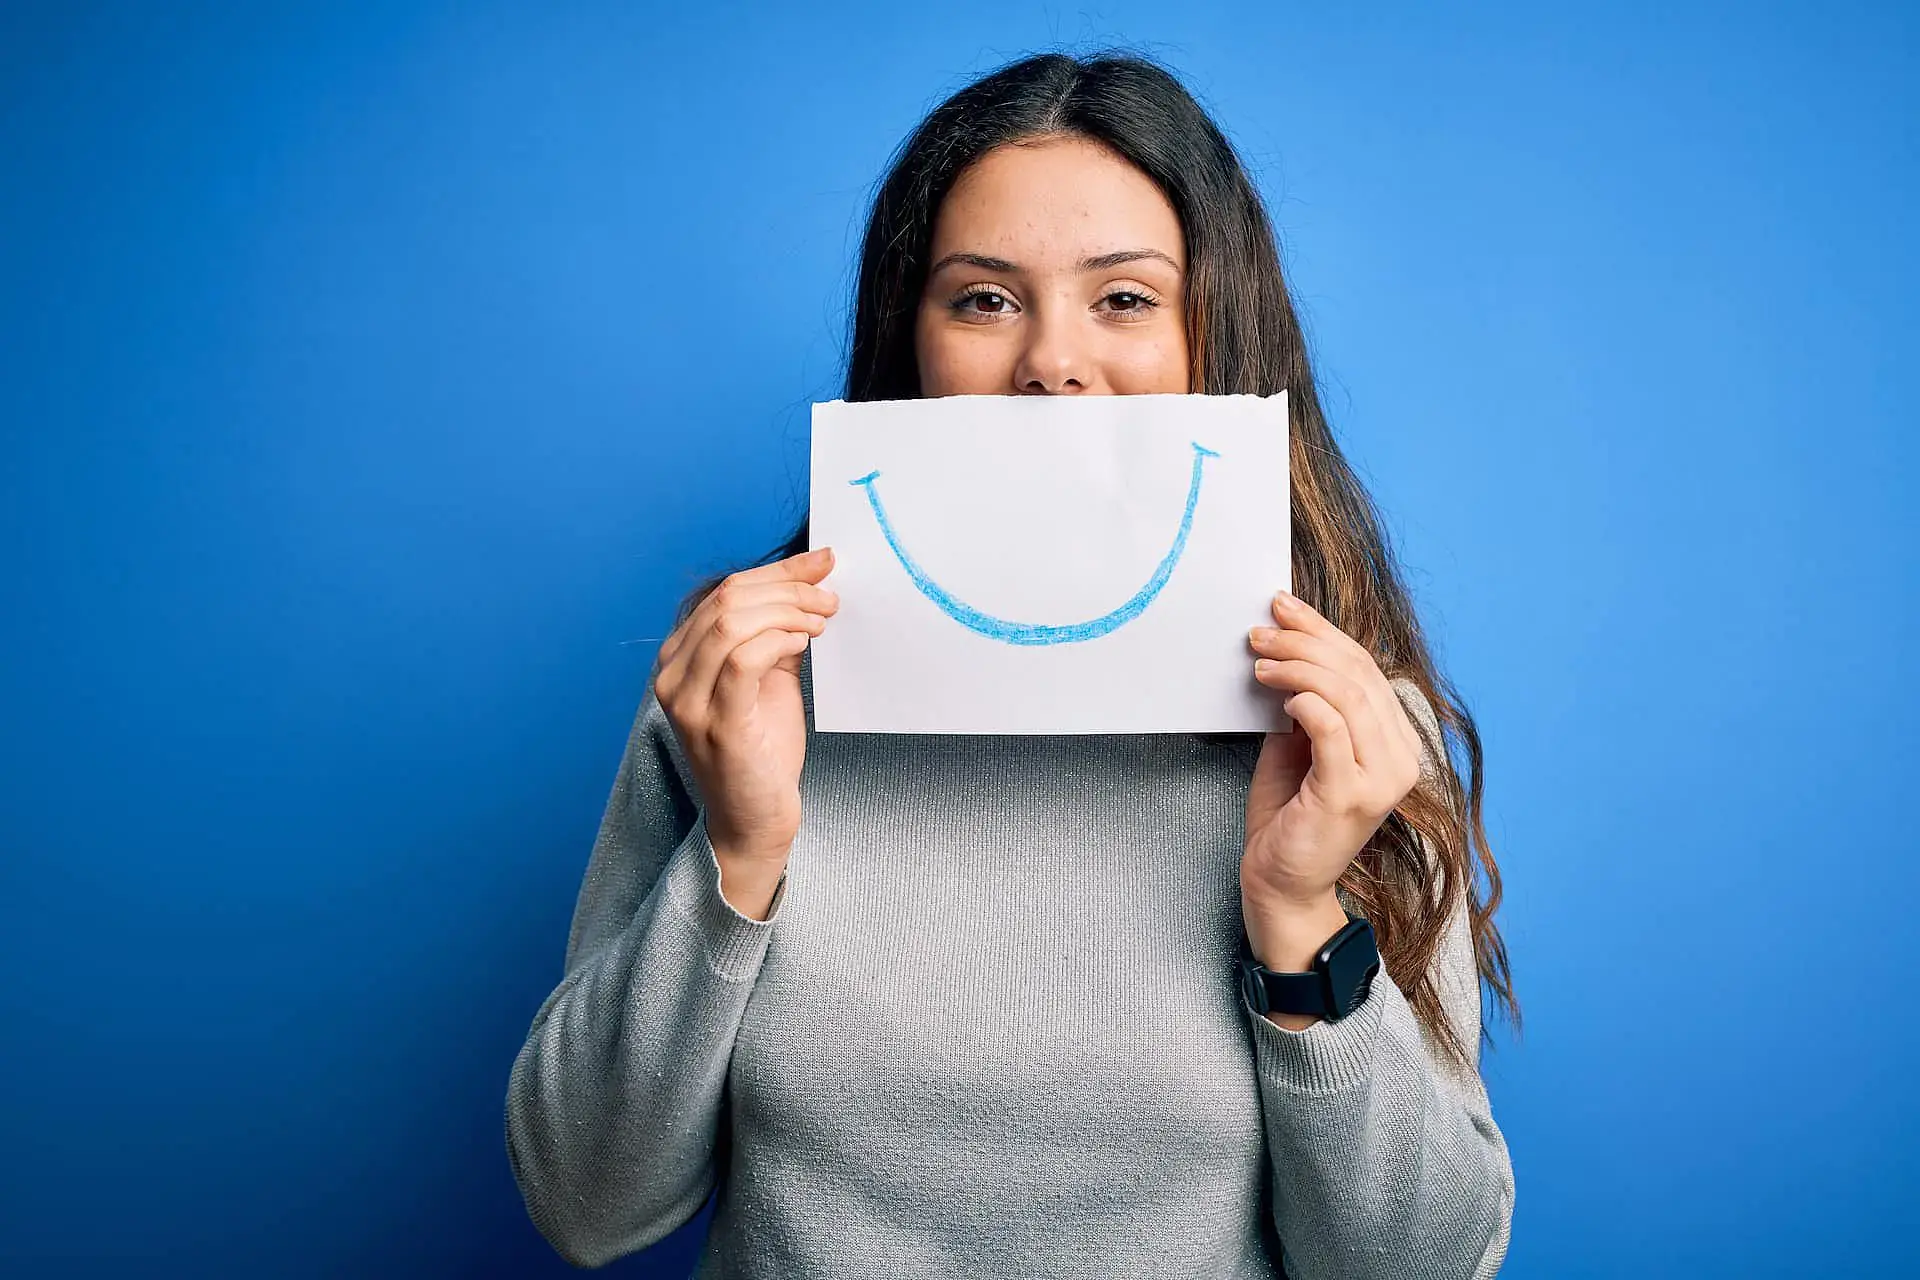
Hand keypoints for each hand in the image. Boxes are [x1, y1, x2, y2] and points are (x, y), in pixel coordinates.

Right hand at [651, 547, 838, 864]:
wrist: (754, 820)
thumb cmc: (761, 753)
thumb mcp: (770, 680)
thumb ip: (777, 634)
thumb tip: (810, 584)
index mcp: (680, 658)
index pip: (725, 593)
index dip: (778, 571)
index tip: (822, 563)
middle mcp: (673, 675)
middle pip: (728, 600)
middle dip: (787, 588)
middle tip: (829, 597)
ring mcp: (688, 700)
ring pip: (732, 623)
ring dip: (788, 611)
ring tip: (822, 620)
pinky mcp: (715, 723)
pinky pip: (742, 659)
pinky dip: (778, 640)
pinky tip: (804, 642)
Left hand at [1241, 589, 1422, 933]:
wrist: (1281, 882)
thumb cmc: (1289, 814)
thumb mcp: (1300, 744)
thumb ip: (1309, 702)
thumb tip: (1288, 646)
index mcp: (1395, 742)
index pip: (1366, 668)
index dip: (1324, 632)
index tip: (1284, 608)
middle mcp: (1400, 759)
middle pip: (1358, 674)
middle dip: (1305, 642)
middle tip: (1261, 631)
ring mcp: (1381, 779)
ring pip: (1346, 694)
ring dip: (1296, 667)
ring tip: (1259, 661)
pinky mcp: (1350, 795)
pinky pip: (1331, 728)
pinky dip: (1303, 701)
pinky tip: (1277, 696)